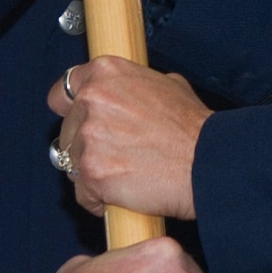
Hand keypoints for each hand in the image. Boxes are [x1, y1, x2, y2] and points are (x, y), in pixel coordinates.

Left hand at [50, 57, 209, 222]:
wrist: (207, 163)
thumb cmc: (193, 129)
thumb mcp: (169, 86)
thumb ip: (136, 85)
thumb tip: (129, 92)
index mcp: (106, 72)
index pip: (64, 90)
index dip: (69, 109)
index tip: (75, 121)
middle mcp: (92, 99)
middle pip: (67, 131)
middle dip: (86, 146)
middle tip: (116, 156)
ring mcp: (89, 136)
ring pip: (72, 164)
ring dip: (93, 174)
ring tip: (125, 176)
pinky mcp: (92, 172)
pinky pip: (83, 193)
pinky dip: (99, 200)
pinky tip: (122, 195)